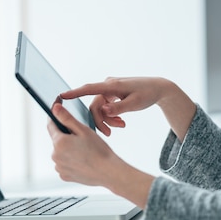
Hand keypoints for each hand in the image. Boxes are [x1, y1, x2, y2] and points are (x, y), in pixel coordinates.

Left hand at [47, 102, 153, 207]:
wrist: (109, 172)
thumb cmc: (99, 151)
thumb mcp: (83, 130)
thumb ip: (67, 118)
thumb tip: (55, 109)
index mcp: (59, 142)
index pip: (50, 125)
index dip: (54, 116)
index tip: (57, 110)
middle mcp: (55, 156)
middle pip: (57, 139)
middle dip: (66, 135)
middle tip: (82, 136)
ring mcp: (59, 167)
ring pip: (60, 152)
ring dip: (68, 148)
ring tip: (84, 150)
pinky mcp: (64, 176)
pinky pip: (64, 164)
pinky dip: (70, 160)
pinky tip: (83, 160)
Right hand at [61, 77, 195, 140]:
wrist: (158, 89)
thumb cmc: (147, 93)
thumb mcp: (135, 103)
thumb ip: (119, 108)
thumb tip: (104, 110)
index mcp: (111, 85)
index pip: (89, 89)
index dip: (74, 93)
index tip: (61, 96)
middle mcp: (108, 86)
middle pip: (95, 105)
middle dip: (101, 120)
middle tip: (109, 134)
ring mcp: (110, 90)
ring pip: (101, 108)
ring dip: (108, 120)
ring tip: (121, 126)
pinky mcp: (113, 95)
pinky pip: (107, 108)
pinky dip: (112, 116)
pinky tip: (121, 123)